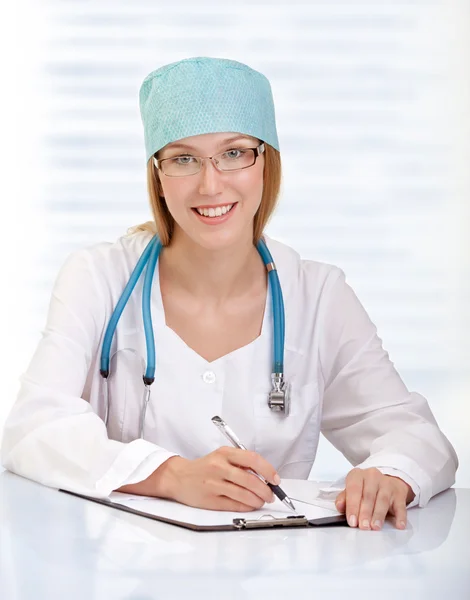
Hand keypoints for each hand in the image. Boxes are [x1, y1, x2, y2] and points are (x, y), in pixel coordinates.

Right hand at [152, 447, 279, 511]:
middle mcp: (219, 467)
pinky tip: (250, 505)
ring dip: (257, 500)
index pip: (253, 459)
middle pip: (250, 480)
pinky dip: (246, 506)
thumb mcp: (222, 456)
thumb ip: (241, 462)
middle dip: (265, 490)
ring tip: (261, 501)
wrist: (179, 477)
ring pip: (244, 494)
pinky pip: (234, 505)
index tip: (275, 479)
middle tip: (271, 495)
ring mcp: (214, 484)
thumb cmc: (205, 467)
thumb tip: (265, 476)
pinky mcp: (210, 500)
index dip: (268, 470)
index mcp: (224, 453)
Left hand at [334, 467, 414, 530]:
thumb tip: (340, 507)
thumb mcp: (352, 490)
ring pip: (382, 500)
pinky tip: (399, 525)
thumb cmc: (365, 489)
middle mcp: (372, 476)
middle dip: (365, 512)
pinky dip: (400, 516)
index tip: (352, 521)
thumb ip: (344, 498)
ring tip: (375, 527)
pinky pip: (401, 505)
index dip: (352, 506)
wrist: (387, 481)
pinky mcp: (399, 493)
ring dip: (378, 515)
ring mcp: (387, 484)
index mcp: (357, 475)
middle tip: (363, 526)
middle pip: (368, 495)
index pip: (354, 489)